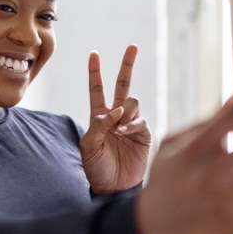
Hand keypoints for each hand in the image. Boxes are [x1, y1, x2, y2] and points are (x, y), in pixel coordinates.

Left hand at [80, 44, 151, 193]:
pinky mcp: (143, 133)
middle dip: (127, 65)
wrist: (114, 187)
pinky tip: (124, 133)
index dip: (95, 72)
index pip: (97, 89)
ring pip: (132, 102)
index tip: (94, 54)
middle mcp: (116, 116)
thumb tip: (116, 108)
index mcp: (99, 117)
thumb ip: (99, 125)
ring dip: (125, 111)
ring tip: (118, 129)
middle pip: (122, 85)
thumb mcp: (89, 146)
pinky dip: (131, 124)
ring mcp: (131, 124)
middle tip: (132, 46)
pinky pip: (140, 120)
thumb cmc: (97, 168)